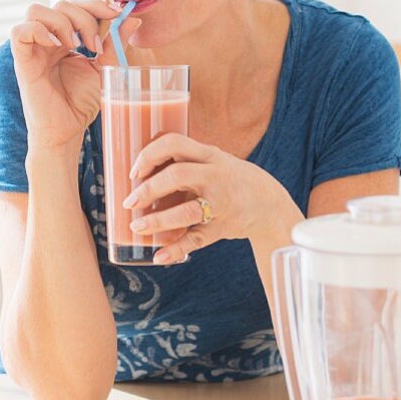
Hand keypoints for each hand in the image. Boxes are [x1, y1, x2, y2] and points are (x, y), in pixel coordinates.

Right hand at [10, 0, 141, 150]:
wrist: (67, 130)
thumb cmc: (81, 102)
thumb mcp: (105, 68)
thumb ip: (114, 44)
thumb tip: (134, 19)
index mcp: (65, 37)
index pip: (77, 6)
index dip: (96, 5)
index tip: (117, 15)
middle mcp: (47, 39)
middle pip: (61, 4)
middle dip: (84, 18)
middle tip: (96, 45)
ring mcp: (33, 48)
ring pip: (36, 10)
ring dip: (62, 22)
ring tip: (76, 46)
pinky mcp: (22, 61)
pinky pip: (19, 31)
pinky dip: (38, 30)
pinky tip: (57, 45)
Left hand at [122, 133, 289, 263]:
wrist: (270, 205)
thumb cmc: (233, 180)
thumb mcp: (215, 161)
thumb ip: (186, 161)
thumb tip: (142, 166)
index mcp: (210, 156)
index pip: (175, 144)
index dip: (149, 154)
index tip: (135, 170)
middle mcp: (216, 177)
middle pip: (177, 175)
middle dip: (148, 189)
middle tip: (130, 202)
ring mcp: (221, 204)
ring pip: (186, 211)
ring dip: (158, 220)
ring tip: (137, 227)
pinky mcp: (223, 227)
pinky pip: (196, 240)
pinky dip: (176, 250)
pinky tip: (159, 255)